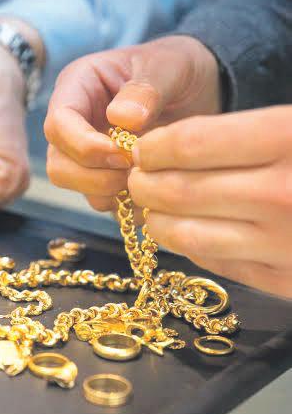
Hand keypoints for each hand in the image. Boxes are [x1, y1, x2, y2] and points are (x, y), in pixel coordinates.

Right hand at [44, 36, 220, 211]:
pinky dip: (123, 204)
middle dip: (93, 176)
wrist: (198, 87)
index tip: (121, 154)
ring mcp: (84, 152)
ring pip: (74, 186)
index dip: (83, 145)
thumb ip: (146, 89)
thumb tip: (122, 119)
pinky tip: (151, 189)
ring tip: (146, 177)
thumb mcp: (169, 65)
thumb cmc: (178, 67)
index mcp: (78, 87)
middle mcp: (73, 123)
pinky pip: (100, 201)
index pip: (58, 123)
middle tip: (134, 171)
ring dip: (107, 192)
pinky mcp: (102, 175)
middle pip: (57, 164)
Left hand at [129, 106, 291, 297]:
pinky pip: (215, 262)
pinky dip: (187, 246)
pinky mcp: (286, 282)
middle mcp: (282, 194)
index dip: (156, 146)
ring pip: (186, 233)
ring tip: (152, 205)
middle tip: (137, 177)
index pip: (191, 143)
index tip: (145, 147)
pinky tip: (182, 231)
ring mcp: (283, 244)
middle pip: (178, 188)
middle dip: (144, 182)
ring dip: (156, 218)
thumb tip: (180, 144)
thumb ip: (260, 131)